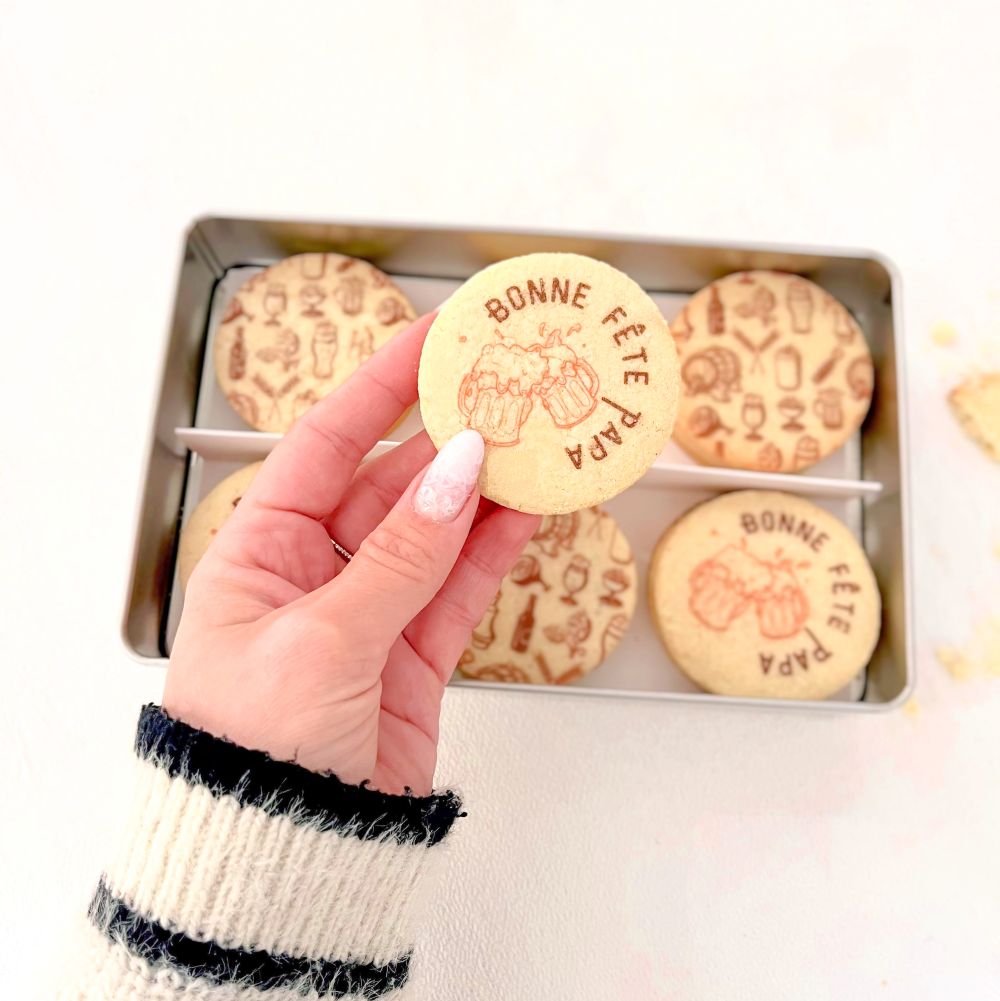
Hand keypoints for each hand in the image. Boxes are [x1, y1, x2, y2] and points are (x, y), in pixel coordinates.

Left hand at [164, 313, 538, 794]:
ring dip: (486, 484)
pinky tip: (532, 504)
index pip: (328, 442)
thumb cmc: (254, 751)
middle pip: (393, 478)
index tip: (432, 337)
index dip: (382, 385)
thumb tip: (456, 469)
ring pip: (439, 526)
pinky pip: (462, 580)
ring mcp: (372, 608)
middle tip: (505, 387)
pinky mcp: (416, 650)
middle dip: (450, 432)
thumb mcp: (322, 638)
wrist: (283, 857)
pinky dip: (498, 544)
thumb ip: (400, 554)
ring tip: (536, 436)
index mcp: (262, 550)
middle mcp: (316, 569)